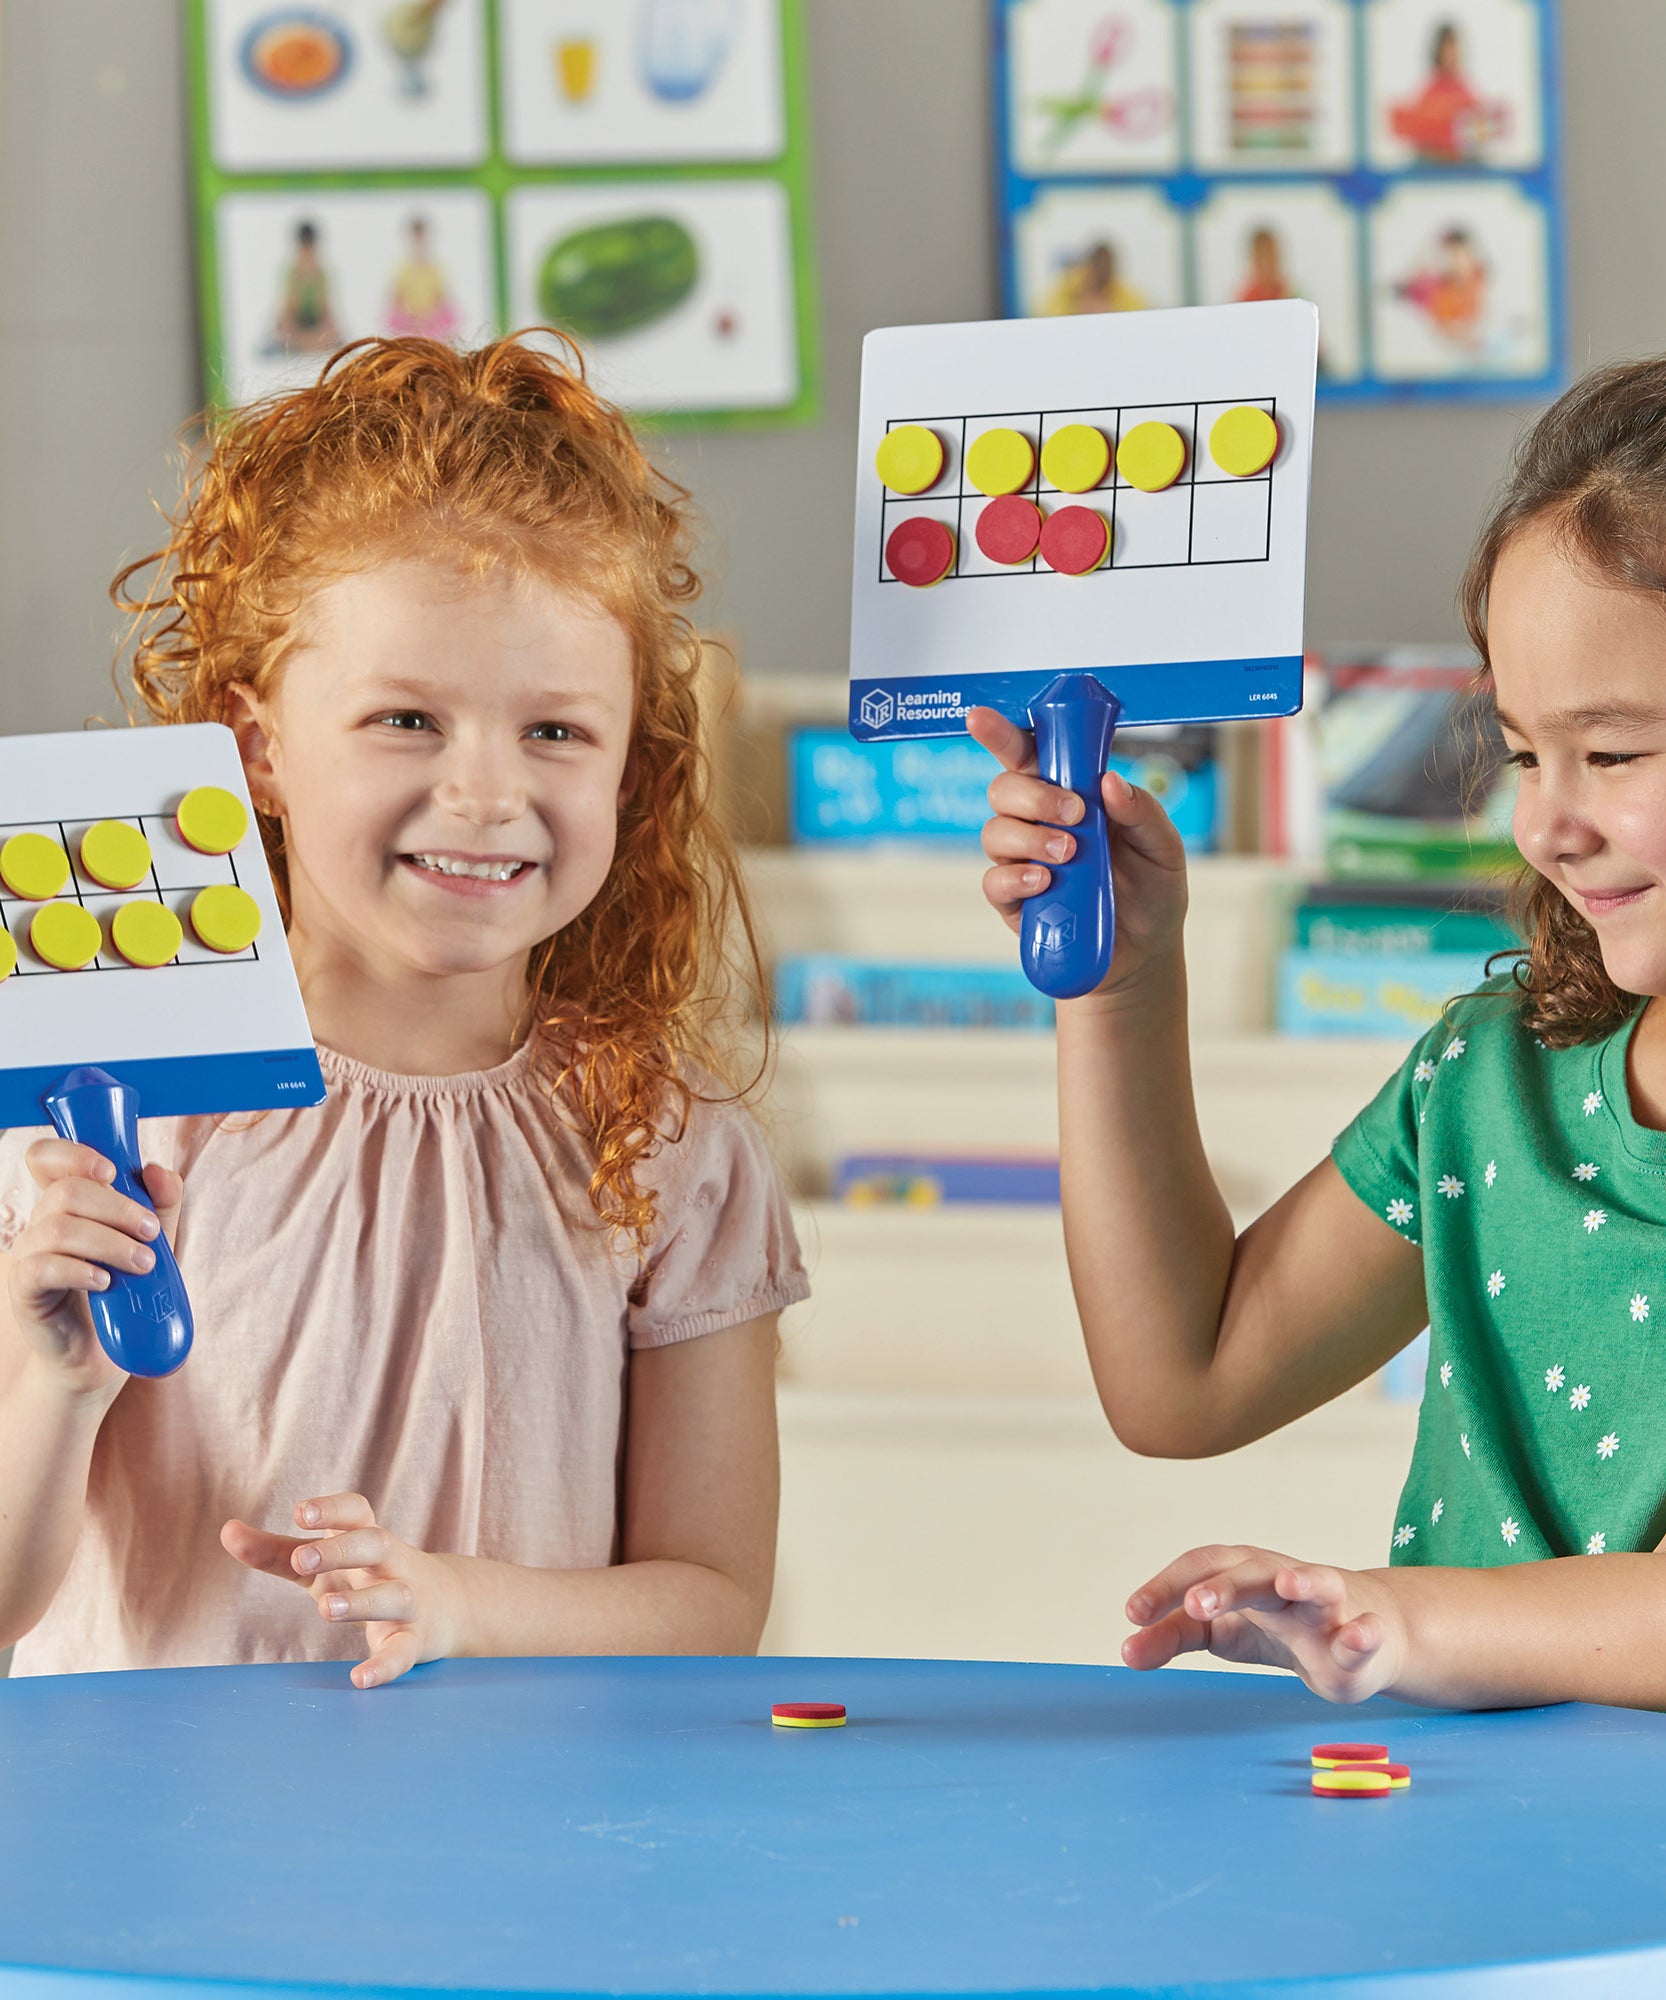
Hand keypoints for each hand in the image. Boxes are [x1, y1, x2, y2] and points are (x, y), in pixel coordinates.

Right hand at [4, 1140, 181, 1400]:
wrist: (103, 1352)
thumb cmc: (126, 1288)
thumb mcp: (153, 1240)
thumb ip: (160, 1203)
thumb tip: (157, 1170)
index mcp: (68, 1201)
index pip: (47, 1158)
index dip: (74, 1153)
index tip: (113, 1171)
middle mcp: (42, 1221)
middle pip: (66, 1190)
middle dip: (118, 1208)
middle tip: (150, 1234)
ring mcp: (29, 1254)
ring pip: (59, 1226)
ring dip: (110, 1242)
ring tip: (143, 1264)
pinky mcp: (25, 1289)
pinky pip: (42, 1266)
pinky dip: (80, 1269)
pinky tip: (105, 1282)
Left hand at [221, 1492, 465, 1689]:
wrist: (448, 1604)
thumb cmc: (369, 1577)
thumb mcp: (326, 1564)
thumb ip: (277, 1551)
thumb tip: (226, 1531)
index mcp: (368, 1539)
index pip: (357, 1512)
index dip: (331, 1509)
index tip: (300, 1512)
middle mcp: (392, 1564)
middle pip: (376, 1544)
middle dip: (341, 1549)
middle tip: (303, 1560)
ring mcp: (409, 1601)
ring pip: (394, 1595)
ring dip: (362, 1600)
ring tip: (326, 1609)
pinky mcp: (417, 1640)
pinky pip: (405, 1652)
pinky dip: (386, 1666)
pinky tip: (359, 1679)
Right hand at [967, 705, 1188, 996]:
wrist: (1145, 952)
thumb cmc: (1152, 891)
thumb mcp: (1165, 848)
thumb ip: (1143, 812)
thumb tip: (1110, 784)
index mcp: (1071, 794)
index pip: (1030, 754)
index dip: (1001, 733)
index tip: (980, 717)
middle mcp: (1039, 822)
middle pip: (1004, 789)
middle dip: (1034, 796)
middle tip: (1075, 814)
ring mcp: (1023, 861)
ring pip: (995, 832)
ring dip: (1029, 838)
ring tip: (1068, 855)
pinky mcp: (1015, 902)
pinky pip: (994, 882)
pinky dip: (1016, 878)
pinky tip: (1044, 882)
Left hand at [1122, 1543, 1409, 1704]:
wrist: (1363, 1631)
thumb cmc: (1279, 1624)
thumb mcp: (1219, 1630)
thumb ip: (1172, 1636)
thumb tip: (1126, 1652)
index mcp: (1243, 1572)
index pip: (1201, 1566)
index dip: (1167, 1586)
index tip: (1133, 1613)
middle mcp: (1283, 1579)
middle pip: (1253, 1572)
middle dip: (1226, 1586)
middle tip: (1195, 1605)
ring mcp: (1327, 1606)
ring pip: (1317, 1583)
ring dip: (1304, 1580)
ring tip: (1288, 1582)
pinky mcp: (1362, 1638)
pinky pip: (1366, 1632)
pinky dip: (1364, 1633)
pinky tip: (1358, 1635)